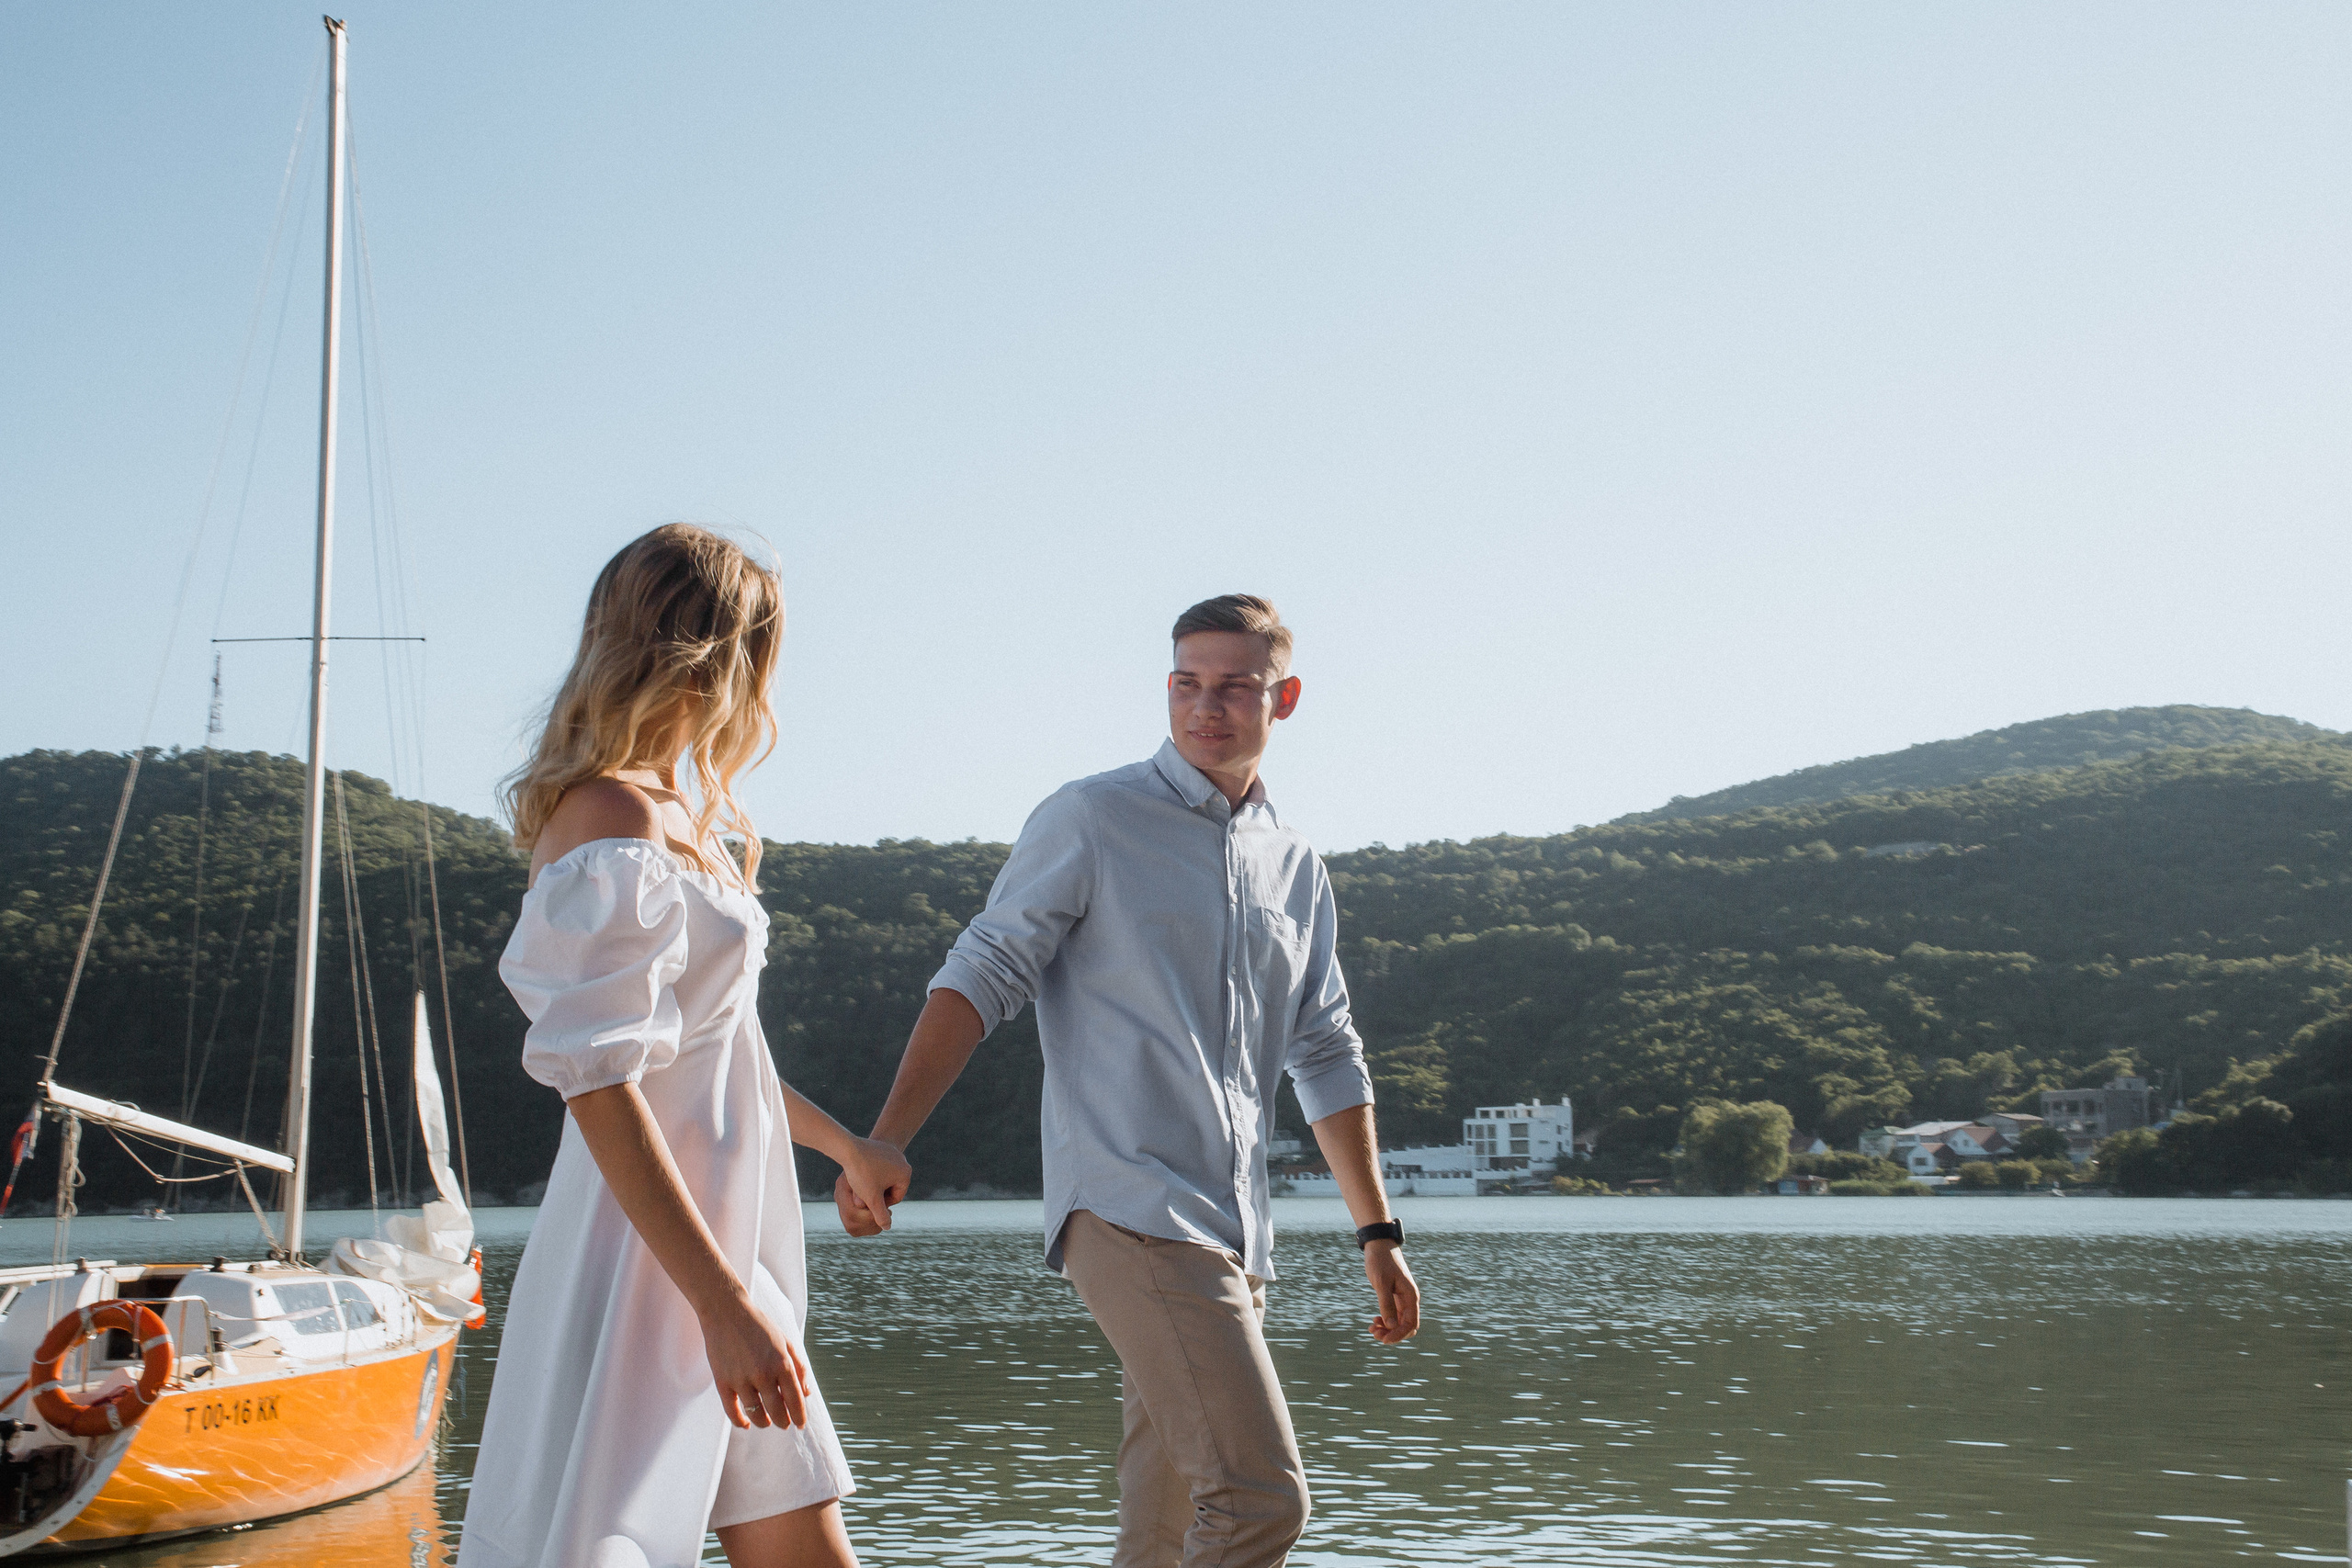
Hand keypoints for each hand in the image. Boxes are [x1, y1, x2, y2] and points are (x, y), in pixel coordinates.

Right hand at [698, 1292, 813, 1428]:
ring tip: (767, 1422)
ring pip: (756, 1415)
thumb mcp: (785, 1341)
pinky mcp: (722, 1382)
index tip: (801, 1424)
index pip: (795, 1400)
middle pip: (777, 1412)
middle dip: (783, 1422)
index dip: (799, 1416)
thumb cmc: (759, 1326)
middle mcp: (763, 1374)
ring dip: (764, 1423)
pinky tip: (746, 1424)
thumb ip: (798, 1367)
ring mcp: (741, 1379)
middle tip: (784, 1424)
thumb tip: (806, 1394)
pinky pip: (732, 1412)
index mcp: (782, 1363)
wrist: (726, 1311)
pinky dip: (740, 1422)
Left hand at [833, 1137, 910, 1236]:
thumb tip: (887, 1228)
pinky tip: (860, 1173)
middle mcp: (903, 1161)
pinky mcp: (883, 1146)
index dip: (882, 1204)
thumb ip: (880, 1215)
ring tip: (861, 1185)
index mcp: (905, 1173)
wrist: (848, 1148)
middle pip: (891, 1187)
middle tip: (864, 1195)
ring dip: (874, 1183)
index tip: (869, 1203)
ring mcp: (894, 1152)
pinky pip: (880, 1165)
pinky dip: (871, 1171)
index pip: (896, 1197)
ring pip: (885, 1176)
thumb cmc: (861, 1174)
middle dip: (878, 1193)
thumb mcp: (871, 1198)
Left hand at [1363, 1241, 1419, 1343]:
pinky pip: (1394, 1316)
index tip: (1383, 1339)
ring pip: (1399, 1323)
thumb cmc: (1380, 1261)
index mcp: (1411, 1296)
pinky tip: (1374, 1321)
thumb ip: (1386, 1304)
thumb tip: (1391, 1326)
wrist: (1379, 1246)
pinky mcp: (1395, 1297)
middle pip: (1407, 1327)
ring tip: (1371, 1329)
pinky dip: (1385, 1322)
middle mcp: (1409, 1300)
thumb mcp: (1381, 1283)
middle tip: (1374, 1333)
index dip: (1399, 1335)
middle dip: (1392, 1334)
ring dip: (1387, 1329)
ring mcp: (1403, 1299)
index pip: (1411, 1324)